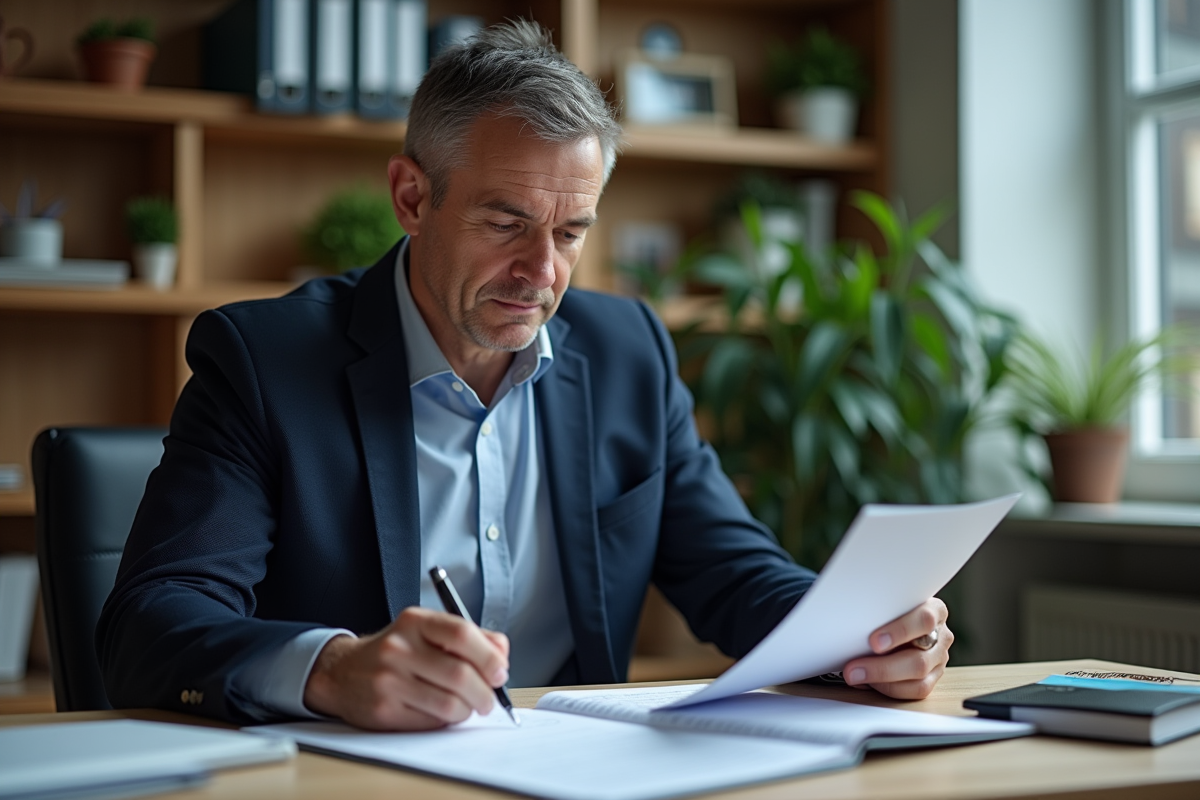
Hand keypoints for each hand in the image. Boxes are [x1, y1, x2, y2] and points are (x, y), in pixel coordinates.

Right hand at [302, 606, 510, 729]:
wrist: (342, 672)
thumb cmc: (396, 652)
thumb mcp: (427, 631)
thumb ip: (470, 638)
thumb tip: (502, 658)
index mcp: (415, 622)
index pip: (461, 633)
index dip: (488, 656)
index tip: (500, 672)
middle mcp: (399, 648)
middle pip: (460, 675)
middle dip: (485, 693)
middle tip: (489, 700)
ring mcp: (389, 680)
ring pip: (449, 704)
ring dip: (467, 711)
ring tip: (466, 707)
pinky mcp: (384, 710)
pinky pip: (431, 722)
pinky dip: (446, 721)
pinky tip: (441, 713)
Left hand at [841, 597, 951, 699]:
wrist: (899, 619)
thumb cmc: (891, 610)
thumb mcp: (888, 605)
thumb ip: (880, 614)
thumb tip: (851, 626)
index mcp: (935, 610)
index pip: (924, 620)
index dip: (900, 631)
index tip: (874, 642)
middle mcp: (941, 635)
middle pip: (919, 658)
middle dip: (883, 666)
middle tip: (854, 668)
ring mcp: (939, 658)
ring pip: (918, 677)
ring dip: (882, 679)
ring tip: (855, 676)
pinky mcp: (933, 677)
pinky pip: (916, 690)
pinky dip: (890, 688)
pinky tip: (869, 682)